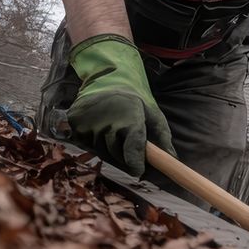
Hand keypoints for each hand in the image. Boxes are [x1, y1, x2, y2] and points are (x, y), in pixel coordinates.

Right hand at [61, 34, 172, 176]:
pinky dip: (95, 143)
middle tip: (127, 147)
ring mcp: (88, 124)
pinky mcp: (75, 125)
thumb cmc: (133, 99)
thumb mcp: (152, 114)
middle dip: (124, 157)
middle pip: (116, 155)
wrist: (105, 78)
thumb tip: (172, 158)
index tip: (139, 170)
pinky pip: (87, 145)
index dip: (136, 164)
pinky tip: (100, 130)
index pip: (132, 150)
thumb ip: (163, 137)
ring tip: (113, 133)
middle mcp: (106, 122)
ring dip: (109, 150)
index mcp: (129, 118)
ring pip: (101, 152)